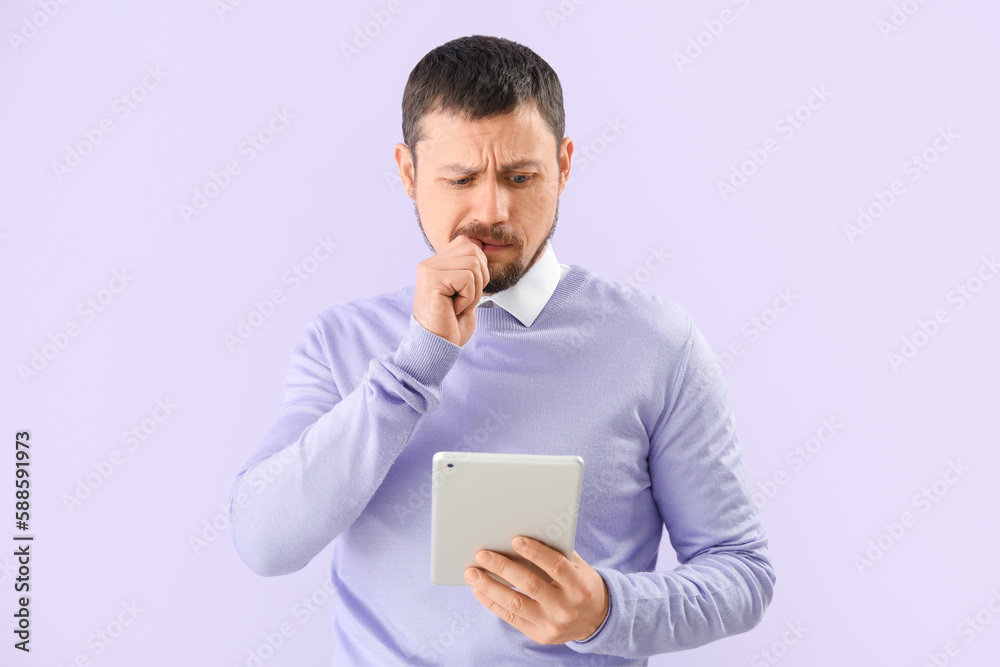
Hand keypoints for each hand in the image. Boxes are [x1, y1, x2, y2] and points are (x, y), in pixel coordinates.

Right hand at [413, 235, 489, 346]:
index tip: (467, 291)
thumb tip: (481, 248)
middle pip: (474, 250)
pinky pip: (467, 279)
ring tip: (459, 305)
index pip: (468, 243)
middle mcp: (429, 263)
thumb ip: (468, 267)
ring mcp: (429, 270)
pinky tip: (455, 309)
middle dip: (480, 279)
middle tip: (465, 300)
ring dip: (474, 291)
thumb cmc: (451, 323)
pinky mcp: (432, 280)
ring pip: (473, 264)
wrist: (437, 346)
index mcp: (436, 263)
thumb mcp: (464, 290)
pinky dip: (469, 298)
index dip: (479, 268)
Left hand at [464, 536, 609, 643]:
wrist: (595, 620)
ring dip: (490, 586)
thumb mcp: (578, 568)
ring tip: (472, 573)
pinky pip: (511, 618)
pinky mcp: (539, 635)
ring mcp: (552, 624)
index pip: (556, 567)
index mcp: (579, 586)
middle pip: (531, 584)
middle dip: (503, 567)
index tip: (515, 539)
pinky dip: (492, 603)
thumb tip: (526, 534)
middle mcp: (566, 607)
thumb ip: (557, 553)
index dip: (536, 552)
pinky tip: (479, 590)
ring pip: (515, 603)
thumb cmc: (581, 584)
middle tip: (482, 554)